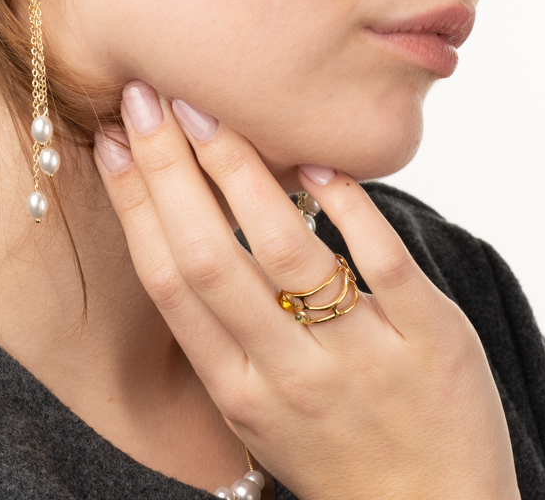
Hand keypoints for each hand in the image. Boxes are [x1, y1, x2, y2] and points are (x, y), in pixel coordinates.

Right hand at [94, 81, 519, 499]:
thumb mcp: (255, 402)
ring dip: (239, 171)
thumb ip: (221, 323)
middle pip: (210, 257)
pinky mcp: (433, 339)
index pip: (168, 282)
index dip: (133, 204)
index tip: (111, 140)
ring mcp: (363, 356)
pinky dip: (347, 204)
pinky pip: (381, 260)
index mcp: (237, 388)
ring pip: (285, 250)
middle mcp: (290, 373)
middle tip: (146, 99)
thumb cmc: (332, 445)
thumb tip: (176, 217)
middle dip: (169, 168)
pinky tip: (315, 160)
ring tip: (207, 110)